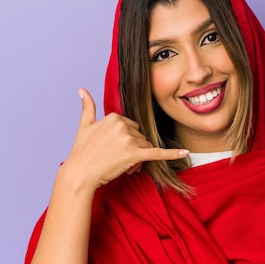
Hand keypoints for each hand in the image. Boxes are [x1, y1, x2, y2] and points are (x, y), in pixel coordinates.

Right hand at [57, 88, 187, 194]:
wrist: (79, 174)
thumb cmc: (81, 151)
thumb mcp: (84, 125)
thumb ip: (87, 106)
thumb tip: (82, 89)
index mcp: (114, 116)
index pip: (132, 127)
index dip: (125, 140)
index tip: (112, 149)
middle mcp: (123, 125)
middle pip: (140, 137)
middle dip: (133, 150)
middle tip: (116, 160)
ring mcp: (129, 140)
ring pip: (145, 147)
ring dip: (137, 159)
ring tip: (120, 166)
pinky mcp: (134, 155)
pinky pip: (157, 153)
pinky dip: (172, 154)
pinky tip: (185, 153)